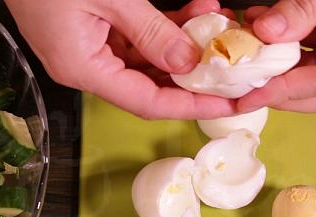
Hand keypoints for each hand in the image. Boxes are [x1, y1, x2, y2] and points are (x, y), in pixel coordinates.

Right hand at [5, 0, 236, 119]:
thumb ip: (151, 30)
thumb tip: (188, 61)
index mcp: (83, 69)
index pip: (147, 102)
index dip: (192, 106)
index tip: (229, 104)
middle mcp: (84, 67)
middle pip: (149, 84)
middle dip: (193, 73)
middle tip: (233, 65)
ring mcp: (86, 48)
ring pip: (144, 59)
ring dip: (181, 44)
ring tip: (215, 22)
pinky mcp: (88, 30)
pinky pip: (133, 38)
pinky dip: (161, 28)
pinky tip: (190, 12)